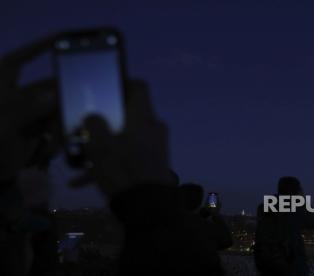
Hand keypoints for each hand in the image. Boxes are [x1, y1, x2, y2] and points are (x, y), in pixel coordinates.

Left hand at [0, 35, 59, 179]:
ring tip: (71, 130)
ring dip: (63, 120)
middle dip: (65, 95)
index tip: (62, 38)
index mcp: (1, 84)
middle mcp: (16, 94)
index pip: (20, 59)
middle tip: (86, 97)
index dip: (40, 46)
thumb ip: (26, 109)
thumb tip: (54, 95)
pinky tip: (57, 144)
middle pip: (48, 87)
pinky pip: (54, 126)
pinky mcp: (35, 129)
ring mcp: (27, 112)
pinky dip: (60, 134)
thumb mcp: (1, 125)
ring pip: (56, 109)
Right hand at [70, 80, 170, 198]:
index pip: (139, 87)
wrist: (147, 207)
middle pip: (129, 114)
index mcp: (143, 117)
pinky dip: (112, 163)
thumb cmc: (122, 169)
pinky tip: (84, 180)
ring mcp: (156, 146)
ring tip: (82, 158)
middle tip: (88, 127)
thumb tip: (93, 117)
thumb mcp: (100, 145)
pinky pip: (130, 156)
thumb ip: (93, 124)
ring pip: (126, 138)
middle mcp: (154, 128)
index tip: (105, 88)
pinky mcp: (154, 163)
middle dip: (107, 120)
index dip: (122, 83)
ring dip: (106, 145)